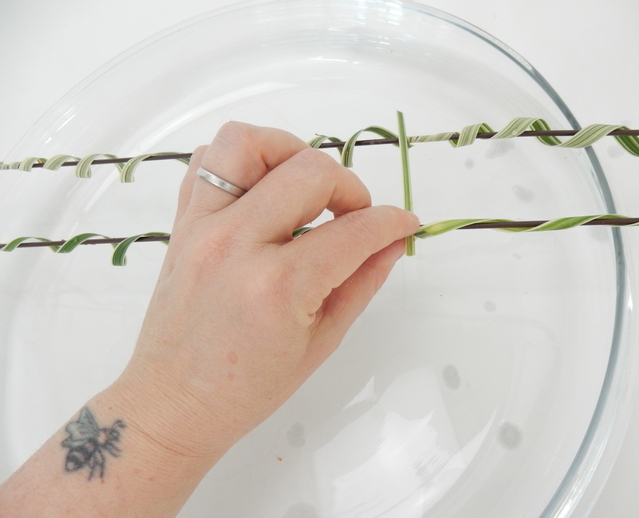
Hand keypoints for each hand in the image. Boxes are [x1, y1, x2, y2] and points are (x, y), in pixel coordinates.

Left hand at [114, 122, 419, 460]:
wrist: (176, 402)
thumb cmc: (250, 387)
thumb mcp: (322, 341)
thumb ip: (362, 282)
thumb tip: (394, 241)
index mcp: (279, 286)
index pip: (354, 231)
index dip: (391, 223)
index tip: (403, 224)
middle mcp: (237, 244)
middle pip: (311, 171)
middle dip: (350, 187)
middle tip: (354, 216)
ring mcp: (202, 227)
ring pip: (249, 142)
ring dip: (291, 154)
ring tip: (305, 189)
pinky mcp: (182, 222)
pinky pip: (208, 160)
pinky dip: (243, 162)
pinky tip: (263, 192)